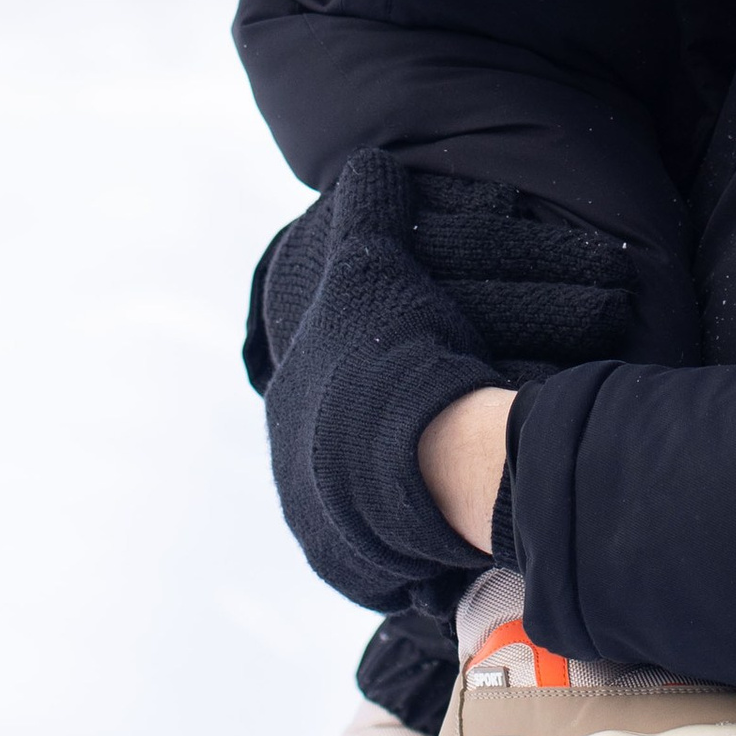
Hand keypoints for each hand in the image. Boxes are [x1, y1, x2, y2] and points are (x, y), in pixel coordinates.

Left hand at [258, 151, 507, 605]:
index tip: (390, 380)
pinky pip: (388, 563)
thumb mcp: (374, 265)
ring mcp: (323, 531)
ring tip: (439, 493)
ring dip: (390, 509)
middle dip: (366, 453)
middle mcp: (292, 476)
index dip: (356, 380)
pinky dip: (414, 550)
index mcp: (292, 408)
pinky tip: (443, 535)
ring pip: (357, 517)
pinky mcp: (362, 572)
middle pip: (332, 462)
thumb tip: (369, 163)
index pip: (318, 394)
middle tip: (419, 442)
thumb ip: (368, 214)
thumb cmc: (391, 355)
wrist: (415, 452)